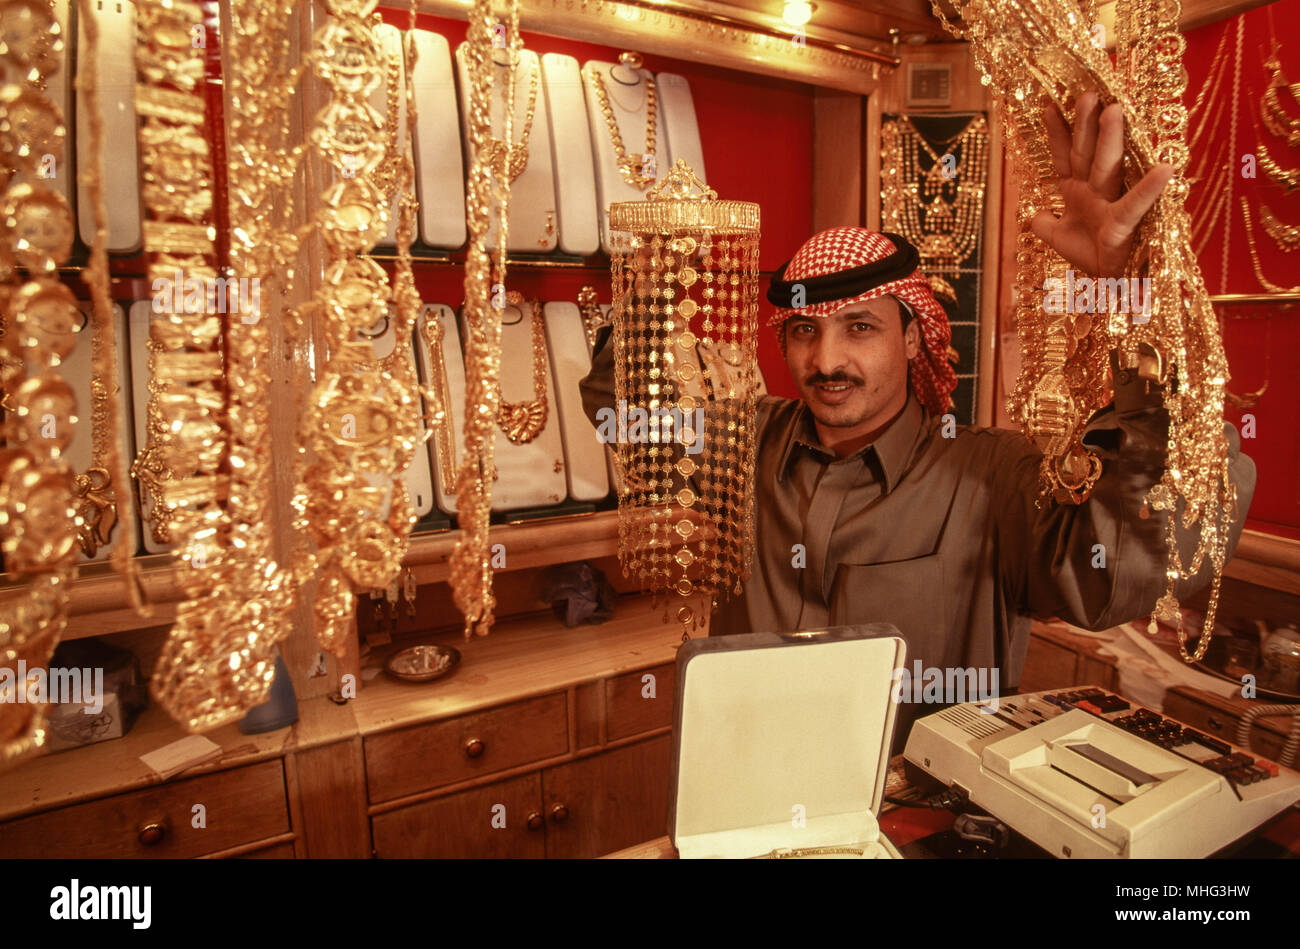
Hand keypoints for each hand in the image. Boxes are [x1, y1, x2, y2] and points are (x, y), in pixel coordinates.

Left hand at [1030, 92, 1173, 277]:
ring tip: (1113, 110)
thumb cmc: (1092, 257)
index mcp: (1077, 192)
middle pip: (1086, 153)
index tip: (1047, 106)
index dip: (1057, 134)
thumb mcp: (1059, 239)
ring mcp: (1109, 206)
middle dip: (1085, 124)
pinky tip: (1165, 168)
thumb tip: (1033, 213)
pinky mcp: (1122, 226)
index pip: (1064, 157)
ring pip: (1108, 168)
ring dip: (1110, 140)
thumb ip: (1044, 223)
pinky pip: (1135, 204)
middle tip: (1086, 94)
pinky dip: (1149, 188)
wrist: (1110, 287)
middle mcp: (1094, 193)